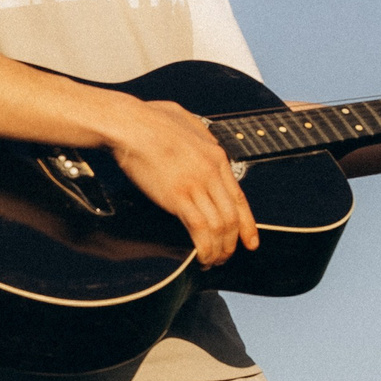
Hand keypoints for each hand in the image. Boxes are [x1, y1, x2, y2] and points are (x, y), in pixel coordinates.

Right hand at [105, 96, 258, 266]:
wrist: (130, 124)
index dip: (247, 224)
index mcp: (216, 156)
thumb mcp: (186, 121)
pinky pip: (200, 229)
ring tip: (212, 261)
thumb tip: (196, 138)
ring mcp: (196, 185)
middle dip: (232, 243)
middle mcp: (212, 172)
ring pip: (220, 226)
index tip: (249, 241)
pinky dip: (204, 248)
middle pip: (232, 216)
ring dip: (219, 249)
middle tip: (225, 256)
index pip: (240, 198)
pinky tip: (201, 257)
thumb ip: (197, 134)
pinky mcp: (178, 196)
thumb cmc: (149, 119)